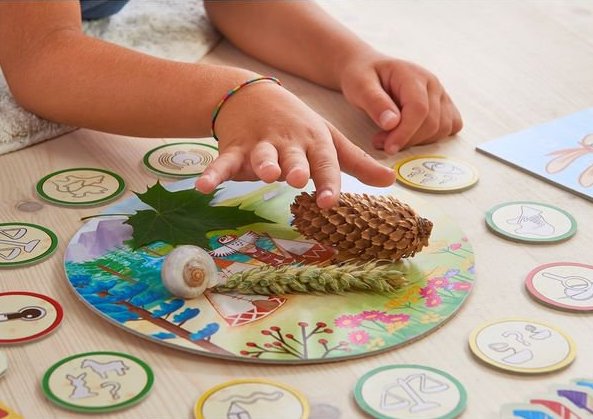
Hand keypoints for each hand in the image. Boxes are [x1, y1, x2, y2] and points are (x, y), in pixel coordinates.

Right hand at [195, 80, 394, 207]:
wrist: (253, 94)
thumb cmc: (298, 124)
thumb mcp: (328, 139)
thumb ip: (356, 163)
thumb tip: (391, 181)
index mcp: (314, 141)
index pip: (325, 162)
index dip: (328, 181)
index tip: (331, 201)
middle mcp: (289, 142)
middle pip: (293, 156)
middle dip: (296, 166)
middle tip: (298, 177)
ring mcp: (260, 144)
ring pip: (261, 155)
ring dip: (263, 163)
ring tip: (265, 173)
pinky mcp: (235, 147)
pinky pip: (224, 161)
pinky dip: (213, 172)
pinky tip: (203, 186)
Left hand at [340, 52, 462, 153]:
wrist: (367, 68)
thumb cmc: (362, 75)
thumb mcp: (359, 85)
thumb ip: (375, 103)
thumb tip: (392, 123)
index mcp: (412, 75)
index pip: (419, 109)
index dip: (405, 133)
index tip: (388, 147)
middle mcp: (432, 84)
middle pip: (432, 122)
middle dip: (406, 139)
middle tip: (379, 142)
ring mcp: (440, 94)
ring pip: (442, 128)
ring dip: (418, 141)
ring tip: (390, 137)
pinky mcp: (443, 105)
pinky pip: (450, 127)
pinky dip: (432, 137)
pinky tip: (410, 135)